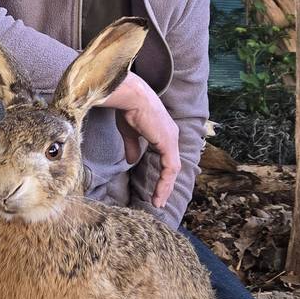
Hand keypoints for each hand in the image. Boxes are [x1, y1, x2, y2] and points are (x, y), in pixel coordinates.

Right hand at [102, 73, 179, 208]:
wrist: (130, 96)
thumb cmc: (127, 108)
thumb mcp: (130, 132)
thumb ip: (133, 146)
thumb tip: (132, 161)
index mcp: (164, 131)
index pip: (167, 157)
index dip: (162, 174)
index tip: (155, 188)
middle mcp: (171, 135)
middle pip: (172, 165)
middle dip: (165, 184)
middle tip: (158, 200)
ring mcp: (171, 139)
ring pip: (172, 169)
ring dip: (165, 187)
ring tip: (157, 202)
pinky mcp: (168, 143)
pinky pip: (169, 168)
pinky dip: (164, 183)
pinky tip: (158, 194)